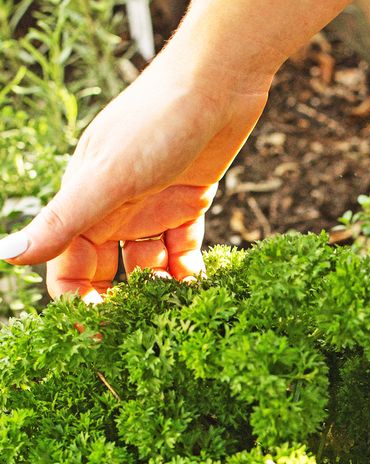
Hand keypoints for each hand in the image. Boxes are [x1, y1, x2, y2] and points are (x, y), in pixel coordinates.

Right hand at [0, 0, 349, 301]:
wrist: (217, 85)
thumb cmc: (156, 122)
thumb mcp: (107, 178)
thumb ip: (63, 220)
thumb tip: (7, 256)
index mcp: (84, 203)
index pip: (69, 267)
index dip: (78, 304)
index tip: (97, 340)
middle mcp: (114, 209)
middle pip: (108, 272)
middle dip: (122, 304)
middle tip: (144, 336)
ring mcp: (152, 207)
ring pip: (149, 264)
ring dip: (160, 290)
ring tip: (177, 313)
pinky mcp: (189, 202)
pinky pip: (184, 248)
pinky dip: (189, 269)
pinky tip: (198, 286)